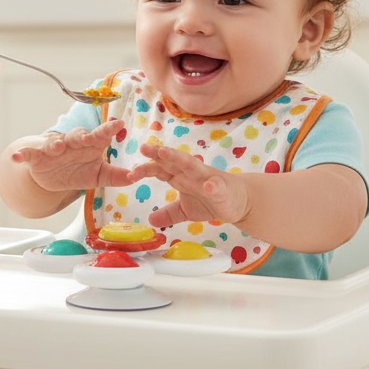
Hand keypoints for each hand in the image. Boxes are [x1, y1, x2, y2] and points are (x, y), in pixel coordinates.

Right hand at [11, 118, 133, 192]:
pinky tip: (16, 157)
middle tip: (87, 138)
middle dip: (82, 135)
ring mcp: (54, 149)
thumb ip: (115, 176)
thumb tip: (135, 177)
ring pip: (54, 142)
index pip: (101, 135)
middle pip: (77, 135)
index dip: (109, 129)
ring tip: (57, 146)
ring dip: (55, 143)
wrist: (53, 176)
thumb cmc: (79, 170)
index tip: (119, 124)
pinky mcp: (37, 157)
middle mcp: (72, 143)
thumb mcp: (98, 175)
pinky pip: (29, 154)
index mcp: (90, 145)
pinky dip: (22, 154)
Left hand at [127, 143, 250, 228]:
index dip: (146, 170)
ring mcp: (207, 179)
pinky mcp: (222, 189)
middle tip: (143, 148)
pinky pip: (216, 187)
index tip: (130, 173)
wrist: (238, 202)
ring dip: (178, 158)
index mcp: (181, 177)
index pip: (160, 170)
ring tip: (164, 153)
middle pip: (172, 162)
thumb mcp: (185, 210)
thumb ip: (169, 213)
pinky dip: (213, 186)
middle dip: (158, 155)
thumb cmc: (211, 201)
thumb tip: (150, 220)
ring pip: (191, 165)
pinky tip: (208, 186)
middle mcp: (191, 173)